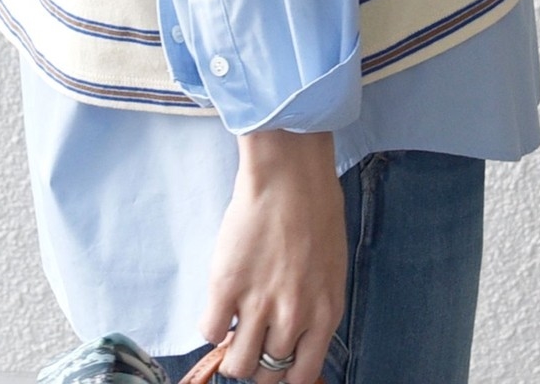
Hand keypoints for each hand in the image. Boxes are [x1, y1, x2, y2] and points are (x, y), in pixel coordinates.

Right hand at [198, 129, 344, 383]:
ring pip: (237, 364)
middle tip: (250, 340)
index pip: (301, 376)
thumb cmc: (315, 210)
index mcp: (325, 314)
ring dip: (232, 349)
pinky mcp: (226, 286)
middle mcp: (293, 318)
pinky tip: (220, 303)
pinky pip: (210, 331)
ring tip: (234, 325)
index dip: (282, 374)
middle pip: (267, 375)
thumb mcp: (329, 268)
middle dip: (257, 362)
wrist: (289, 174)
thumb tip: (295, 334)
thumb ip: (315, 306)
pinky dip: (212, 323)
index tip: (272, 360)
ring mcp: (259, 304)